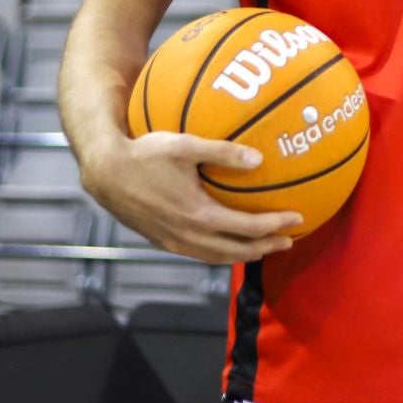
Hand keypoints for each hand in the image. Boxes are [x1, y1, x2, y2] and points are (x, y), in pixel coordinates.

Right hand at [82, 132, 302, 264]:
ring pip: (219, 257)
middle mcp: (190, 236)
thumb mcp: (185, 145)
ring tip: (264, 247)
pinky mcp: (164, 242)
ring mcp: (176, 242)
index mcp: (200, 215)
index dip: (275, 225)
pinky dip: (222, 253)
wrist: (106, 173)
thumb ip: (223, 152)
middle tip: (290, 241)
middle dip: (266, 247)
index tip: (297, 219)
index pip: (248, 228)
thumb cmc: (145, 153)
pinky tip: (228, 243)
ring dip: (245, 254)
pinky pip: (201, 255)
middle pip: (238, 251)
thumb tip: (259, 158)